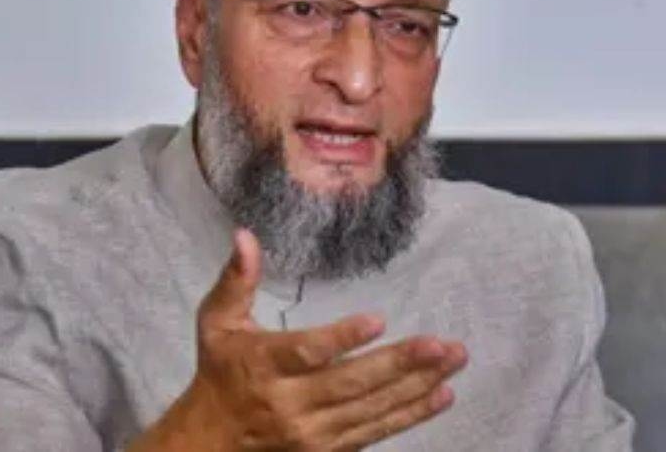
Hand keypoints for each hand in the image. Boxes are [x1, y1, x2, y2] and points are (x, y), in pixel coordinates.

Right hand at [128, 228, 467, 451]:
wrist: (212, 440)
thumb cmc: (220, 369)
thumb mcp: (216, 322)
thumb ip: (236, 280)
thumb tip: (245, 235)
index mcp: (263, 365)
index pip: (306, 353)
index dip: (343, 339)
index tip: (378, 319)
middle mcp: (289, 403)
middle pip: (350, 385)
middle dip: (400, 364)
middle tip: (442, 344)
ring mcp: (312, 432)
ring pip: (371, 409)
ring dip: (416, 386)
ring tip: (453, 362)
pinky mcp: (328, 449)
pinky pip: (376, 432)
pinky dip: (410, 415)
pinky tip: (441, 395)